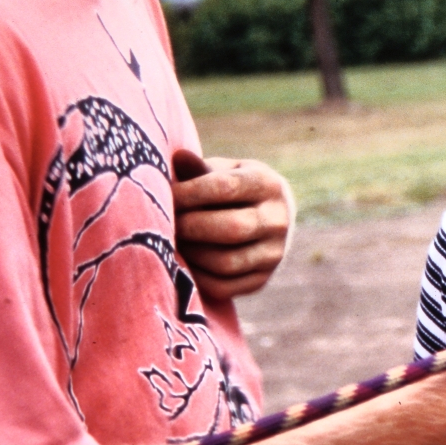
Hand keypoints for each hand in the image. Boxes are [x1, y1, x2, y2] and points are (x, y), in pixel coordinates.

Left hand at [172, 149, 292, 300]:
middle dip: (190, 227)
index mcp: (269, 185)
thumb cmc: (232, 189)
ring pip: (226, 262)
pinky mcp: (262, 280)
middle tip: (167, 223)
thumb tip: (178, 157)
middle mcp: (279, 220)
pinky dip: (196, 277)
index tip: (166, 195)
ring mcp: (274, 253)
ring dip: (191, 253)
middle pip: (231, 228)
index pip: (225, 188)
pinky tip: (184, 261)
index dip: (189, 193)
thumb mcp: (223, 172)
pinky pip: (223, 286)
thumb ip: (200, 169)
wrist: (265, 218)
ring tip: (174, 241)